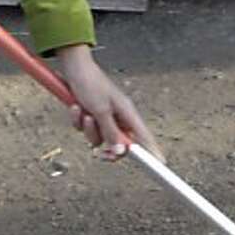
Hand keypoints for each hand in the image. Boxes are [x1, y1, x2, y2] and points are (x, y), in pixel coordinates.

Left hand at [56, 44, 160, 162]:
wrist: (73, 68)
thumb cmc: (91, 84)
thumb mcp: (101, 110)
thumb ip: (111, 133)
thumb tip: (121, 153)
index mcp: (128, 113)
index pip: (145, 138)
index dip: (153, 152)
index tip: (161, 166)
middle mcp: (118, 117)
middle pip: (119, 144)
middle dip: (106, 146)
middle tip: (100, 154)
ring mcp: (104, 117)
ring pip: (98, 138)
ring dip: (88, 129)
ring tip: (85, 113)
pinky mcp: (91, 115)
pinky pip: (85, 130)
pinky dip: (78, 121)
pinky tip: (76, 106)